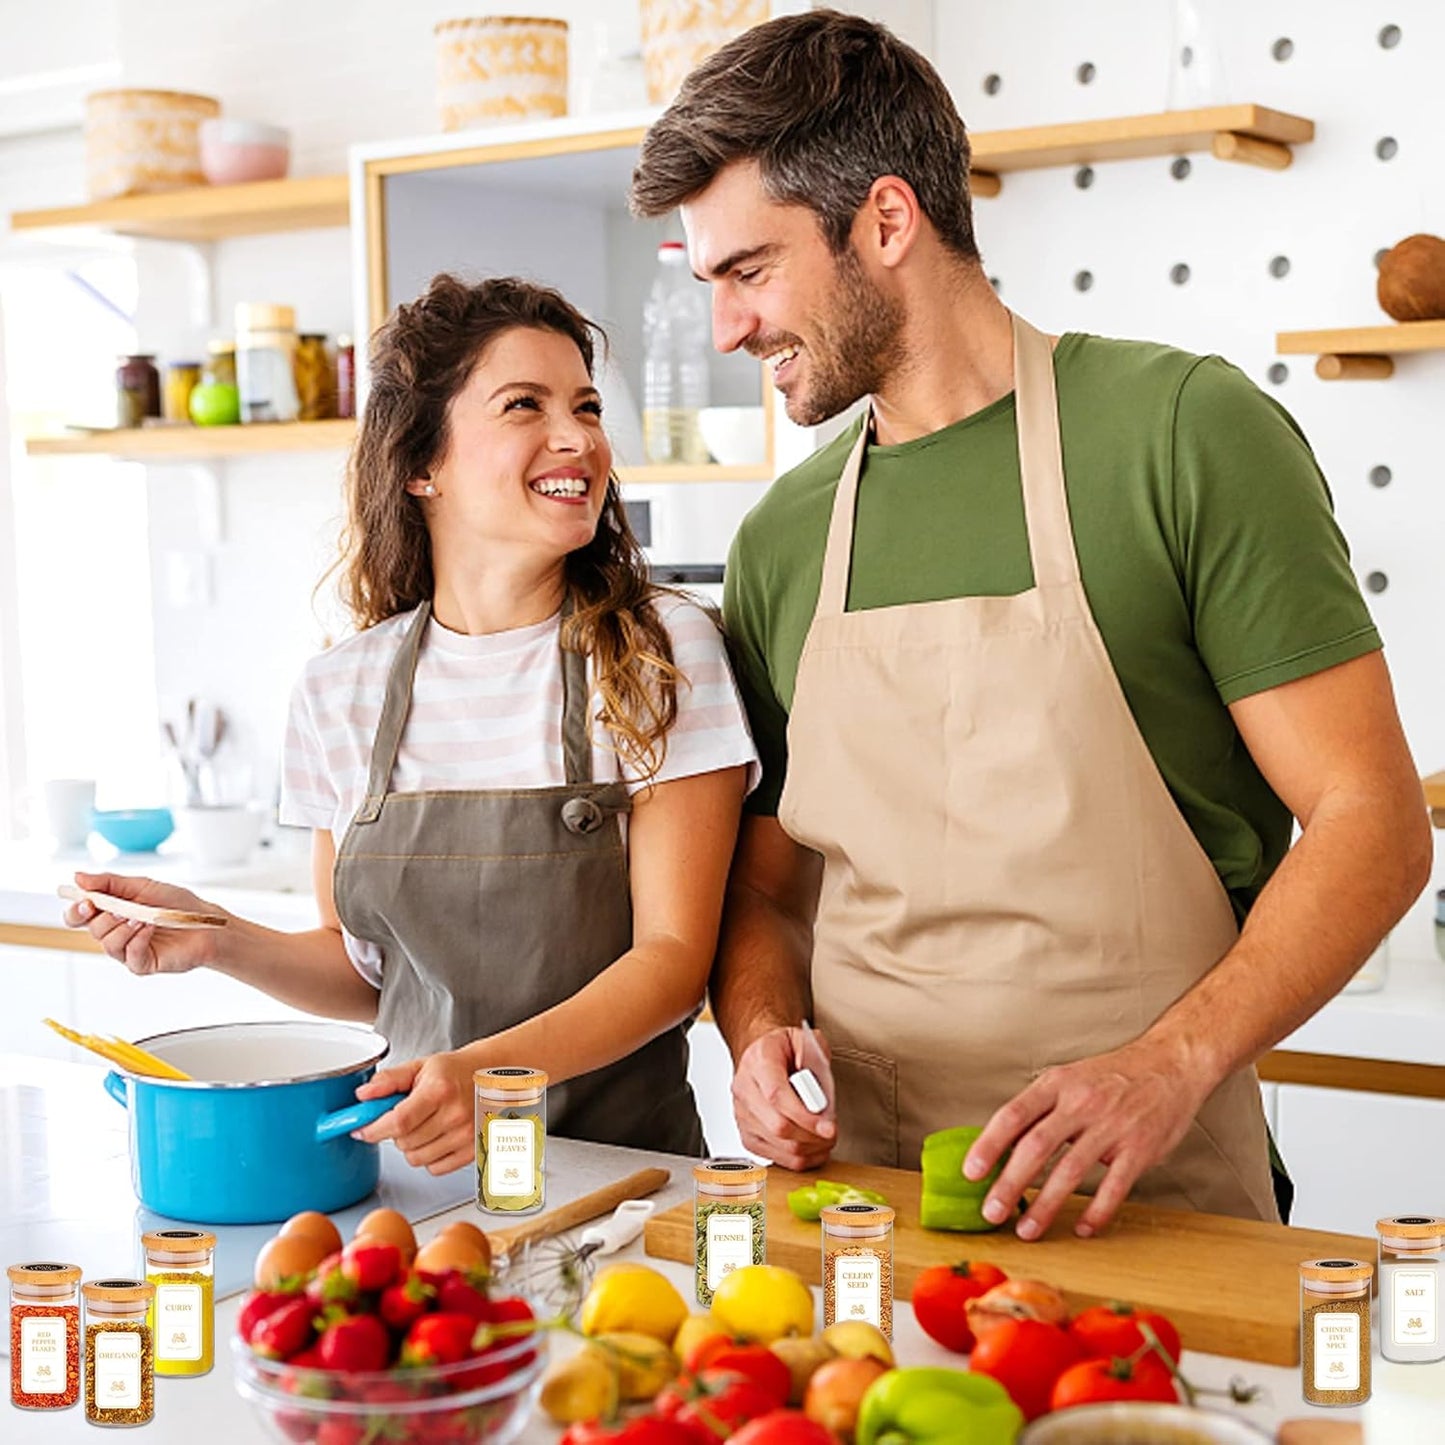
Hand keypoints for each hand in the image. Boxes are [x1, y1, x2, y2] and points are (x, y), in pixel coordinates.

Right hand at [61, 871, 220, 975]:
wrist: (206, 922)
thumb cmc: (177, 904)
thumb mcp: (143, 886)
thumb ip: (111, 882)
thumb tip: (78, 877)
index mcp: (112, 912)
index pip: (80, 916)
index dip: (76, 911)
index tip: (86, 902)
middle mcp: (117, 932)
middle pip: (92, 929)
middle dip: (103, 918)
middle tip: (119, 910)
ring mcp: (128, 950)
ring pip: (108, 943)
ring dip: (123, 928)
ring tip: (142, 918)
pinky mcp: (142, 964)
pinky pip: (129, 955)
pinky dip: (138, 939)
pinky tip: (150, 928)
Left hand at [353, 1052, 474, 1173]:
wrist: (493, 1077)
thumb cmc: (455, 1071)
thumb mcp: (421, 1067)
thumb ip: (389, 1080)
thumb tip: (363, 1095)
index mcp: (439, 1090)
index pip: (398, 1121)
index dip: (374, 1129)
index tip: (363, 1130)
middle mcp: (455, 1114)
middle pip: (404, 1143)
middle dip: (396, 1133)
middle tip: (407, 1116)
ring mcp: (466, 1135)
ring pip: (417, 1159)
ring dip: (412, 1146)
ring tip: (424, 1125)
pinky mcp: (474, 1151)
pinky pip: (436, 1168)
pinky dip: (430, 1157)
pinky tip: (437, 1137)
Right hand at [731, 1024, 836, 1170]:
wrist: (761, 1055)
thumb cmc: (784, 1049)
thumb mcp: (806, 1041)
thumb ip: (818, 1062)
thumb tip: (822, 1097)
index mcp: (759, 1060)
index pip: (777, 1095)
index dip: (805, 1116)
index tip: (829, 1127)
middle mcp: (744, 1088)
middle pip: (777, 1126)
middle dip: (812, 1136)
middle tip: (831, 1133)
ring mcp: (742, 1114)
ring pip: (778, 1145)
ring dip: (809, 1148)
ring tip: (825, 1138)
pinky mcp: (747, 1134)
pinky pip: (774, 1157)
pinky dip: (799, 1158)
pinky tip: (811, 1147)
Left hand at [962, 1037, 1212, 1239]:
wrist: (1170, 1064)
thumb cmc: (1112, 1076)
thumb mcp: (1069, 1078)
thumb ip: (1040, 1109)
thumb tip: (1000, 1145)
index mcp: (1057, 1084)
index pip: (1013, 1114)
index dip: (988, 1145)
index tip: (970, 1172)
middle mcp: (1081, 1103)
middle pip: (1036, 1147)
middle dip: (1010, 1183)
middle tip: (991, 1212)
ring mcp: (1111, 1126)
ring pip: (1070, 1171)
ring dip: (1045, 1206)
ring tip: (1026, 1230)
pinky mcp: (1139, 1149)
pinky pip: (1113, 1187)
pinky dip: (1095, 1212)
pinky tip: (1081, 1229)